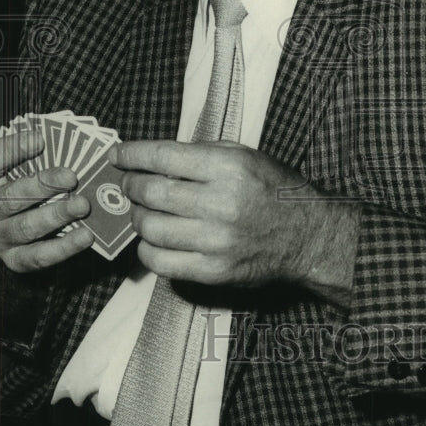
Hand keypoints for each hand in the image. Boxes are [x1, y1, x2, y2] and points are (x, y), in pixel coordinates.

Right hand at [0, 130, 93, 271]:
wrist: (9, 223)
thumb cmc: (18, 182)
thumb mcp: (17, 165)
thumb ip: (33, 154)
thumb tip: (61, 143)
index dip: (12, 149)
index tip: (40, 139)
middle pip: (9, 198)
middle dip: (42, 186)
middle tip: (71, 177)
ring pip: (24, 228)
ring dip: (56, 215)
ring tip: (82, 205)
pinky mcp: (13, 259)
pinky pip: (37, 257)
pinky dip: (63, 247)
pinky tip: (84, 235)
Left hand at [114, 140, 358, 306]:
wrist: (307, 235)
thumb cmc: (273, 190)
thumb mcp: (245, 156)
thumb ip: (200, 154)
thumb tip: (152, 158)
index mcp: (229, 168)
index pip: (163, 157)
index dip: (132, 154)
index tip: (118, 154)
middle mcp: (221, 203)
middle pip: (151, 193)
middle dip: (131, 185)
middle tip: (128, 183)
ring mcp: (216, 241)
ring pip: (151, 228)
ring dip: (137, 217)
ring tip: (141, 211)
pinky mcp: (214, 271)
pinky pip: (161, 262)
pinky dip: (147, 249)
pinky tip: (152, 239)